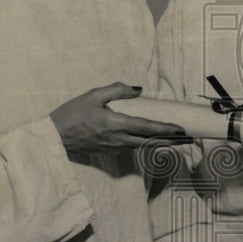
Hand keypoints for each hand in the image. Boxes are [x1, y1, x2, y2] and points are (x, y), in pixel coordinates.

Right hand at [50, 82, 186, 153]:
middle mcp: (119, 139)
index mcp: (116, 125)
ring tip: (176, 139)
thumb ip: (116, 90)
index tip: (182, 130)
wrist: (54, 137)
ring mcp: (115, 148)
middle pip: (151, 141)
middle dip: (171, 139)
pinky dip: (147, 143)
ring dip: (161, 142)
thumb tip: (138, 90)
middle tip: (189, 137)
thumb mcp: (93, 95)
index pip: (147, 128)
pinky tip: (153, 140)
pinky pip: (133, 147)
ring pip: (143, 145)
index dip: (166, 130)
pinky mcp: (110, 151)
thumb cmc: (72, 114)